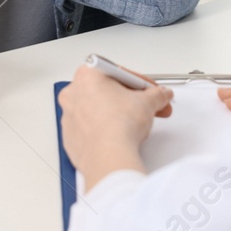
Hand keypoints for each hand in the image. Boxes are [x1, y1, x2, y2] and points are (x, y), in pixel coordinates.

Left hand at [57, 65, 173, 186]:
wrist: (108, 156)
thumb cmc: (118, 125)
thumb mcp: (148, 103)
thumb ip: (156, 95)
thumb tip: (160, 95)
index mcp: (89, 74)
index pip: (121, 75)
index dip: (141, 85)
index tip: (150, 93)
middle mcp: (74, 92)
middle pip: (108, 91)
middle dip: (130, 101)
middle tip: (147, 109)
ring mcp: (69, 115)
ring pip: (97, 109)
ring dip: (116, 114)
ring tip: (134, 125)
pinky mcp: (70, 136)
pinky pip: (90, 128)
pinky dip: (103, 130)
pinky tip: (118, 137)